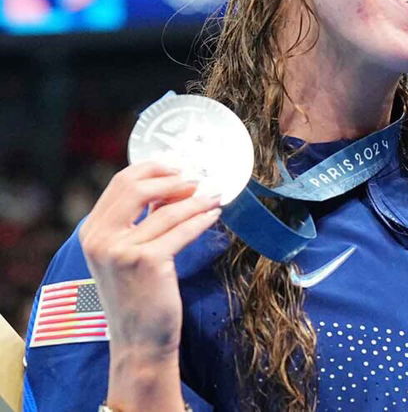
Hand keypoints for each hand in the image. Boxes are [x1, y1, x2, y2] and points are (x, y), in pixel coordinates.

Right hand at [79, 162, 220, 407]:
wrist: (139, 339)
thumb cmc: (138, 295)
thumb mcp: (126, 254)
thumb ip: (136, 223)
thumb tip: (170, 188)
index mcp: (92, 232)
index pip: (120, 184)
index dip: (151, 170)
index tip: (178, 167)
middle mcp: (99, 238)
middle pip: (136, 187)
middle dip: (171, 178)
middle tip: (197, 179)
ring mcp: (120, 250)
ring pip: (166, 210)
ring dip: (196, 199)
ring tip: (215, 196)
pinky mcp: (146, 262)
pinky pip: (180, 230)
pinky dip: (201, 219)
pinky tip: (214, 215)